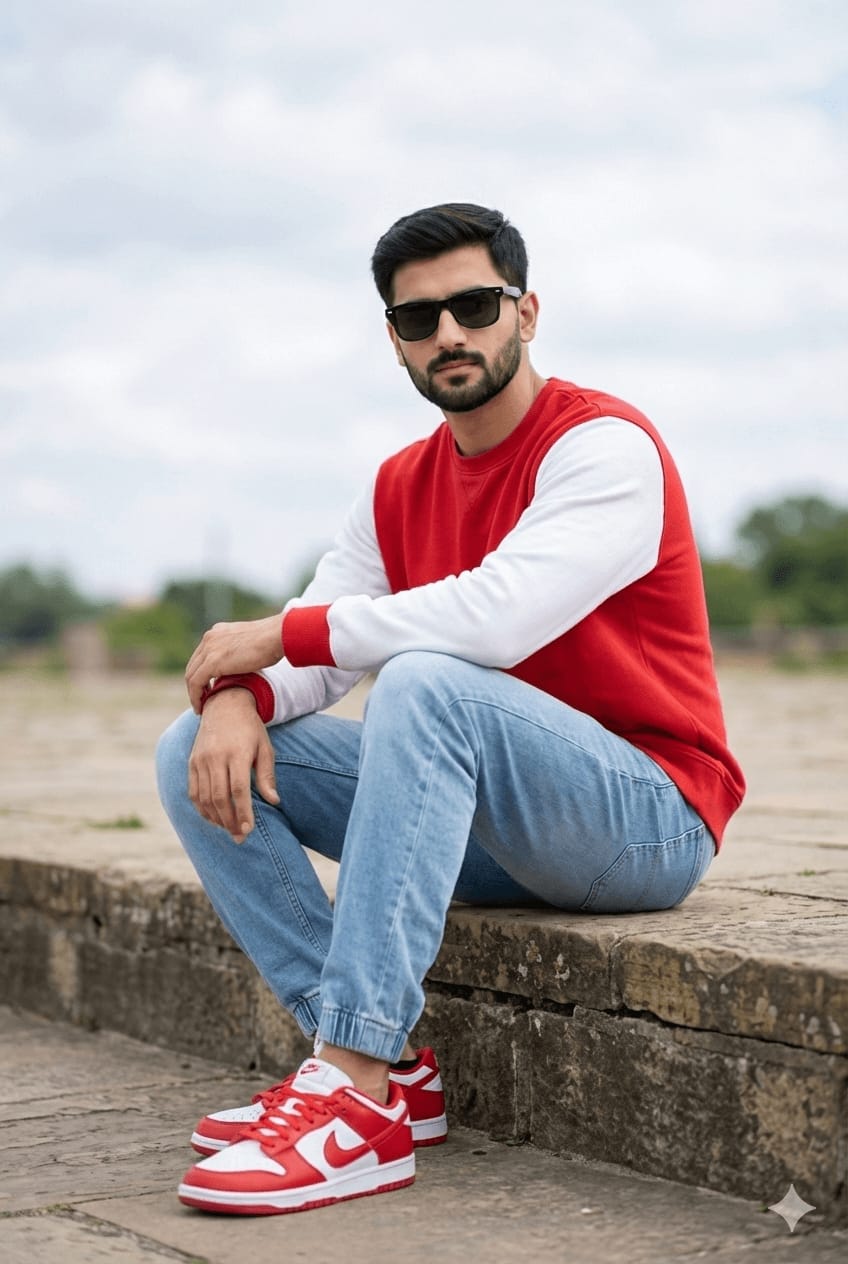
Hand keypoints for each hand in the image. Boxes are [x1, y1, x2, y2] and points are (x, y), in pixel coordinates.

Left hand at [185, 613, 282, 712]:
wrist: (277, 636)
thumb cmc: (273, 641)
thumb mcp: (249, 644)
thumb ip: (239, 652)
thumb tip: (242, 664)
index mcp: (218, 632)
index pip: (202, 656)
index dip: (201, 674)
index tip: (207, 689)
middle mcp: (209, 638)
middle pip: (193, 665)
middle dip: (194, 685)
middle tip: (200, 701)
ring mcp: (209, 648)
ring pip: (191, 675)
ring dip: (193, 693)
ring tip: (199, 707)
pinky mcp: (212, 661)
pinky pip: (195, 682)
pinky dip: (196, 696)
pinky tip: (201, 707)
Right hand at [188, 689, 279, 841]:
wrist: (225, 706)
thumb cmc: (250, 729)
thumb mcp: (265, 748)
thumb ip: (267, 776)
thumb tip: (274, 801)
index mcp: (237, 753)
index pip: (238, 790)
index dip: (243, 812)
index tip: (248, 830)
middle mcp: (216, 757)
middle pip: (219, 797)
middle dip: (229, 821)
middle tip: (240, 837)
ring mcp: (201, 760)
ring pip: (204, 798)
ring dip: (216, 818)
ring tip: (229, 830)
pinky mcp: (192, 762)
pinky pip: (193, 791)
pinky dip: (202, 808)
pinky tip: (213, 818)